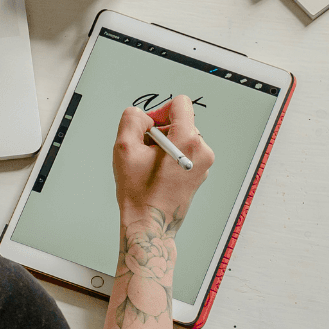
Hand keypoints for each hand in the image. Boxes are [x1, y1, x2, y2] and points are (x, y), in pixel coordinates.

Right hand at [111, 95, 214, 223]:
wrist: (149, 224)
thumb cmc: (138, 191)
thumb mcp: (124, 147)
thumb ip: (132, 119)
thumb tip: (144, 116)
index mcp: (188, 140)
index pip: (181, 104)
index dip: (160, 110)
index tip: (149, 127)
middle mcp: (202, 150)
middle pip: (181, 121)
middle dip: (160, 131)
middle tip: (145, 151)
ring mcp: (204, 164)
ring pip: (182, 137)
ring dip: (164, 144)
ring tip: (150, 165)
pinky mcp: (200, 173)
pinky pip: (185, 152)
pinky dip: (171, 156)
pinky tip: (158, 173)